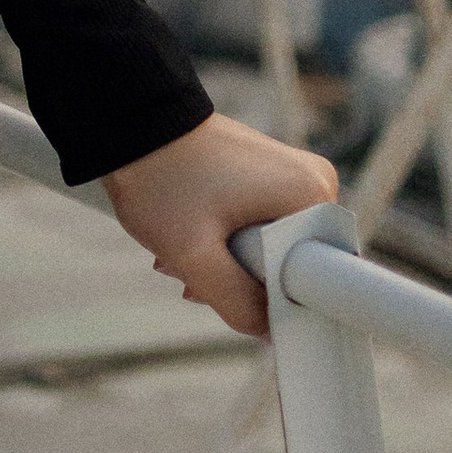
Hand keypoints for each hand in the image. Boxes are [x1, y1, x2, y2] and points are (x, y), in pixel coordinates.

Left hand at [102, 112, 338, 340]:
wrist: (127, 119)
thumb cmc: (160, 177)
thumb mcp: (195, 255)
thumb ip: (239, 304)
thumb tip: (271, 332)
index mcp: (312, 194)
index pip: (324, 276)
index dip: (284, 303)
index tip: (241, 305)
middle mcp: (311, 182)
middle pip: (291, 265)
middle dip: (242, 282)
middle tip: (193, 280)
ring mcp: (286, 177)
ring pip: (268, 251)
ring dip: (224, 265)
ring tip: (178, 259)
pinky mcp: (263, 177)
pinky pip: (255, 230)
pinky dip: (220, 244)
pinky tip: (185, 241)